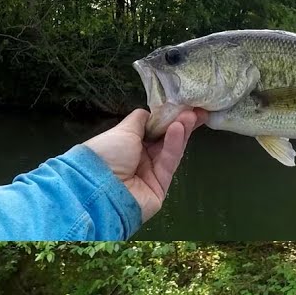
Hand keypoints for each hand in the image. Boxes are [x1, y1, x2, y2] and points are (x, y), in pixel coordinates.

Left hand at [83, 108, 207, 222]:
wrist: (99, 190)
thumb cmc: (106, 154)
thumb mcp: (122, 131)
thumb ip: (140, 120)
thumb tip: (150, 113)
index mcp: (126, 145)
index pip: (151, 129)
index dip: (165, 117)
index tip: (181, 104)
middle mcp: (138, 159)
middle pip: (163, 139)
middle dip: (179, 123)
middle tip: (196, 109)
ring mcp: (149, 173)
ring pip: (169, 150)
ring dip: (181, 131)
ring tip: (192, 115)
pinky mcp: (160, 186)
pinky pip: (168, 163)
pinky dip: (175, 146)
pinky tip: (180, 129)